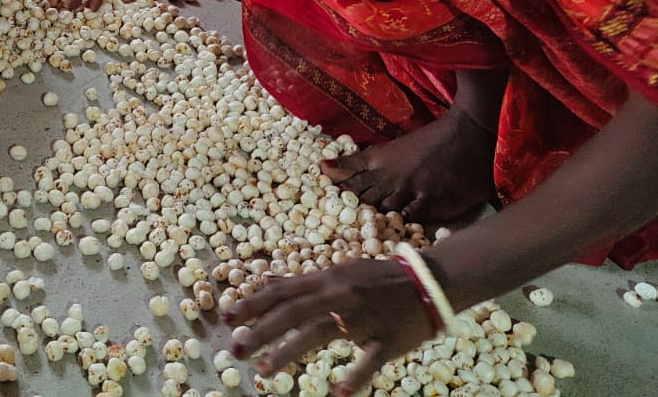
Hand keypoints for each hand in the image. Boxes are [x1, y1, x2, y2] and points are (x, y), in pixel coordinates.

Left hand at [224, 257, 436, 395]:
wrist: (430, 282)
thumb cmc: (378, 279)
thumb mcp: (338, 273)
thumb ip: (301, 282)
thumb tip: (265, 281)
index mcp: (327, 279)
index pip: (283, 292)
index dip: (253, 304)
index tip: (227, 319)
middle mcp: (340, 295)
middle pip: (293, 311)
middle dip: (261, 330)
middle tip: (235, 350)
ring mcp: (363, 317)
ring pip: (321, 333)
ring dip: (289, 351)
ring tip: (264, 371)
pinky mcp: (387, 339)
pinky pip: (369, 360)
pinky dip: (354, 377)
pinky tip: (337, 395)